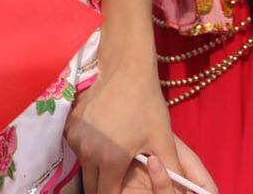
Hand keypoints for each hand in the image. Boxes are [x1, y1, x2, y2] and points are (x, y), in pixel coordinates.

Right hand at [67, 55, 216, 193]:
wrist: (125, 70)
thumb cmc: (147, 105)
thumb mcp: (163, 140)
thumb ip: (172, 171)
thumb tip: (182, 192)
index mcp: (111, 160)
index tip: (125, 192)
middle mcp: (87, 152)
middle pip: (92, 185)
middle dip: (105, 186)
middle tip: (120, 180)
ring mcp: (75, 137)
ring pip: (84, 166)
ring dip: (95, 168)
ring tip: (113, 156)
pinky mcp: (69, 125)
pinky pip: (77, 147)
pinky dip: (87, 149)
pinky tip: (103, 137)